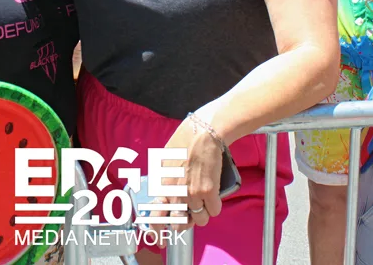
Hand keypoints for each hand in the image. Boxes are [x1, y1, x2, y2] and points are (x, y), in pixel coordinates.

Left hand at [147, 117, 224, 231]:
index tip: (160, 239)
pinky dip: (215, 205)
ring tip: (204, 201)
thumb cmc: (185, 141)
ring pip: (200, 220)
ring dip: (203, 214)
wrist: (203, 133)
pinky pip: (214, 210)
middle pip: (179, 224)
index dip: (157, 231)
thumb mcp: (164, 160)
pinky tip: (214, 195)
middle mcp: (175, 193)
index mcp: (162, 185)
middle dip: (186, 222)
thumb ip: (164, 178)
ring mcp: (191, 194)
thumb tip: (164, 190)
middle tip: (191, 215)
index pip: (156, 216)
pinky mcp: (208, 192)